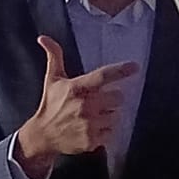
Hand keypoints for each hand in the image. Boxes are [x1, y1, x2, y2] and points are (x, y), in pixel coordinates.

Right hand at [14, 35, 138, 178]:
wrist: (43, 136)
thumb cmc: (50, 105)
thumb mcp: (52, 80)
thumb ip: (54, 57)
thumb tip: (43, 37)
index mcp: (77, 88)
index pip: (103, 76)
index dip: (121, 70)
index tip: (135, 66)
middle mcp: (84, 105)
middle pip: (117, 98)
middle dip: (112, 99)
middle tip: (100, 102)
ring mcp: (89, 124)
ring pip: (116, 116)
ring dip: (109, 116)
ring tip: (94, 116)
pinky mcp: (92, 140)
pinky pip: (111, 132)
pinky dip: (105, 131)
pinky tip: (92, 129)